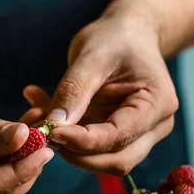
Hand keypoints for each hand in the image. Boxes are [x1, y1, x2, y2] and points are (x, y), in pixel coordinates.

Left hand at [21, 16, 177, 175]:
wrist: (128, 33)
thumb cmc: (115, 38)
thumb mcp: (92, 56)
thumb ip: (74, 91)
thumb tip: (54, 125)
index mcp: (157, 104)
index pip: (119, 136)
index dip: (84, 141)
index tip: (52, 132)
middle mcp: (155, 126)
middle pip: (117, 161)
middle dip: (77, 154)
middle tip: (43, 133)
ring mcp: (139, 135)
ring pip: (102, 160)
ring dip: (67, 148)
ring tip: (36, 116)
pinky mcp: (118, 137)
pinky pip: (91, 148)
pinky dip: (65, 137)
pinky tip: (40, 110)